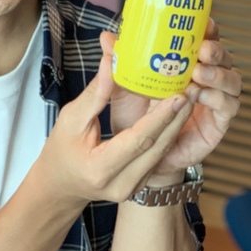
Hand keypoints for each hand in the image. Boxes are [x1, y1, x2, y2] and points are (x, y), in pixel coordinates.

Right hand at [36, 48, 194, 207]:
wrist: (60, 183)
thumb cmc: (61, 149)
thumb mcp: (71, 119)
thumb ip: (96, 93)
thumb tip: (113, 63)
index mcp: (100, 168)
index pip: (138, 140)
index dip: (159, 117)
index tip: (176, 95)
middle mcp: (121, 184)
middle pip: (156, 147)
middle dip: (176, 117)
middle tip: (190, 89)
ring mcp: (133, 187)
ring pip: (161, 152)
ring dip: (176, 124)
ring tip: (188, 97)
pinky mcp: (140, 184)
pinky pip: (158, 156)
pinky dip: (167, 134)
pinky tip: (176, 114)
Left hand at [99, 17, 241, 182]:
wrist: (136, 157)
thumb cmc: (133, 118)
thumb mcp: (123, 87)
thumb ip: (119, 62)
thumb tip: (106, 37)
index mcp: (186, 65)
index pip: (205, 40)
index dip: (209, 30)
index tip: (204, 23)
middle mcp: (205, 80)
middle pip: (224, 57)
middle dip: (216, 50)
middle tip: (202, 50)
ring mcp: (214, 102)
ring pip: (232, 81)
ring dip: (219, 74)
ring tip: (199, 73)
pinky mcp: (217, 124)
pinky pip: (228, 107)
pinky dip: (217, 98)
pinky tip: (199, 95)